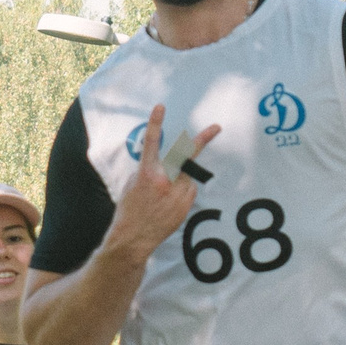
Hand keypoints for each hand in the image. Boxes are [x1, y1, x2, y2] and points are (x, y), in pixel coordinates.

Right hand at [102, 104, 220, 268]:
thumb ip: (149, 168)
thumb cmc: (129, 209)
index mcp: (146, 172)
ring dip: (180, 180)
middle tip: (216, 127)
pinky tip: (169, 205)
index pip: (151, 142)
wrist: (133, 238)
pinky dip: (182, 193)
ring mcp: (177, 194)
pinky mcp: (185, 205)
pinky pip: (188, 191)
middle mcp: (164, 180)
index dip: (155, 123)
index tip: (160, 106)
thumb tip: (163, 161)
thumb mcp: (132, 183)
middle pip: (186, 155)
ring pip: (186, 177)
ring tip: (164, 197)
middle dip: (203, 140)